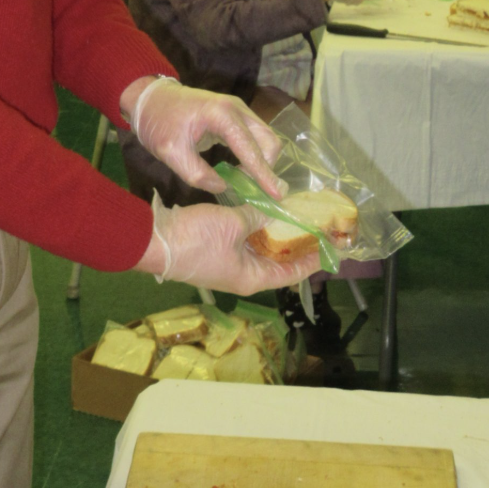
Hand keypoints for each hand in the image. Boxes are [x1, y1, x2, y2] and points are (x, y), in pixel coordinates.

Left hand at [125, 78, 285, 198]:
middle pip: (269, 140)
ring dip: (262, 162)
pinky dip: (255, 155)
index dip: (264, 173)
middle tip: (255, 191)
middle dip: (267, 167)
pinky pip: (255, 137)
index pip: (251, 148)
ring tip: (248, 183)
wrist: (151, 98)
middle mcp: (237, 109)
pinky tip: (243, 172)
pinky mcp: (235, 116)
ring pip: (265, 138)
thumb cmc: (159, 122)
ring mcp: (238, 110)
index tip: (277, 195)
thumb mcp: (171, 153)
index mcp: (221, 115)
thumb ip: (197, 174)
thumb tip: (223, 187)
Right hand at [137, 195, 319, 293]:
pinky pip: (246, 241)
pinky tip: (264, 211)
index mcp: (252, 278)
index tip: (331, 247)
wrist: (157, 242)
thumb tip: (274, 210)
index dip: (312, 259)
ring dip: (276, 234)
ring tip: (295, 215)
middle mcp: (244, 275)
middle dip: (296, 244)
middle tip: (315, 225)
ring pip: (261, 250)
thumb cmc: (197, 240)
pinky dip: (257, 228)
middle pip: (278, 261)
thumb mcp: (232, 224)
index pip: (292, 272)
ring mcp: (229, 264)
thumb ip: (256, 216)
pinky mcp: (217, 251)